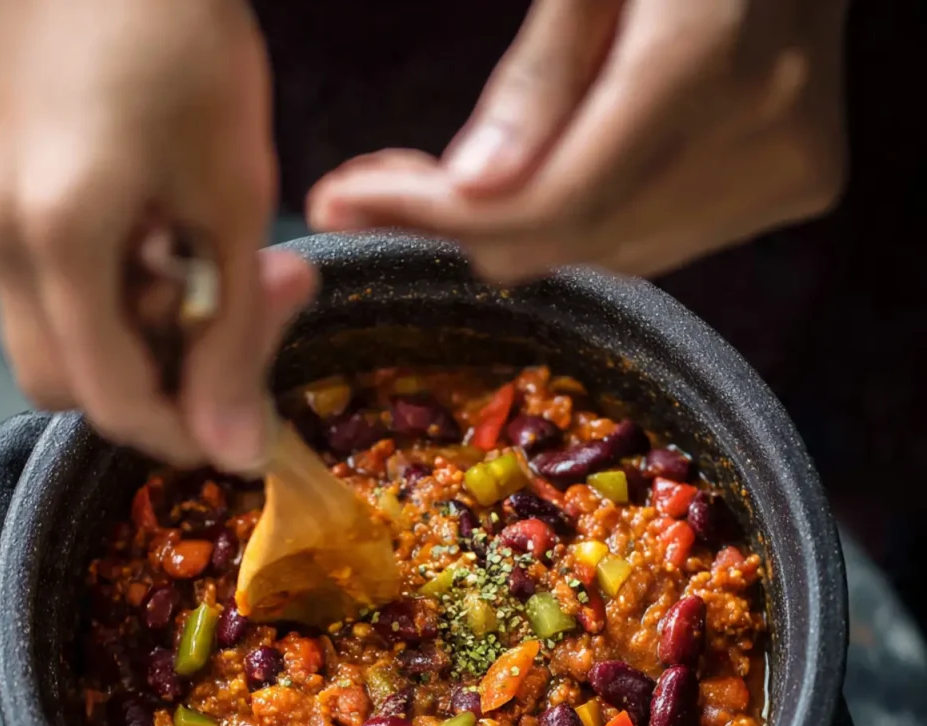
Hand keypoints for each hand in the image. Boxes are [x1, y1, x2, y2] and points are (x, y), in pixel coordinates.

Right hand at [0, 0, 315, 469]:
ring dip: (140, 336)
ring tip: (204, 262)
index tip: (243, 426)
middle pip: (71, 383)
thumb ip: (232, 339)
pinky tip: (160, 238)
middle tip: (235, 324)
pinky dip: (110, 295)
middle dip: (159, 382)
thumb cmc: (187, 47)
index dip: (182, 432)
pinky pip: (45, 289)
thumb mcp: (234, 204)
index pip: (110, 400)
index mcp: (56, 238)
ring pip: (58, 339)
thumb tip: (239, 452)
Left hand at [309, 0, 847, 279]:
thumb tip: (473, 190)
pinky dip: (586, 221)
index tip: (345, 204)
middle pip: (574, 237)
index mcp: (710, 56)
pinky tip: (558, 172)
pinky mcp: (795, 185)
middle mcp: (761, 135)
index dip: (441, 215)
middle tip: (377, 191)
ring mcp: (784, 171)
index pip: (554, 197)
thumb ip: (538, 76)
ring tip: (470, 176)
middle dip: (463, 222)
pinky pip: (650, 241)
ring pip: (605, 253)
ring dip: (523, 224)